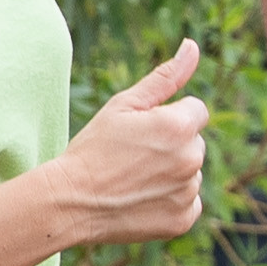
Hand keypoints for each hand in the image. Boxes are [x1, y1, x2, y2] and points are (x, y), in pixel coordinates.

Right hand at [51, 44, 208, 244]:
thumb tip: (193, 46)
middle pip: (194, 142)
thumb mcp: (125, 105)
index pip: (196, 111)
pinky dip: (170, 201)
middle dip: (172, 145)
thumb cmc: (94, 147)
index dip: (168, 118)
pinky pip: (187, 202)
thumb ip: (165, 76)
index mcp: (180, 126)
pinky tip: (141, 199)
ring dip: (171, 173)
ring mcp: (188, 192)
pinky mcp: (183, 220)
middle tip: (133, 157)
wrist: (70, 201)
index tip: (143, 131)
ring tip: (134, 179)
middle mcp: (192, 159)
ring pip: (191, 173)